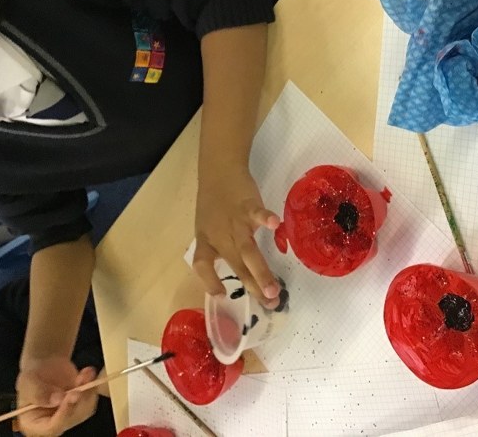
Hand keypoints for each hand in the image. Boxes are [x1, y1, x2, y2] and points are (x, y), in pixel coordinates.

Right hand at [16, 356, 98, 436]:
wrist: (46, 365)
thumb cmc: (33, 375)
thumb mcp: (28, 381)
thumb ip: (39, 392)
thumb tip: (57, 400)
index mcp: (33, 424)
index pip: (51, 427)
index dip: (64, 414)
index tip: (72, 395)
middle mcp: (52, 424)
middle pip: (70, 419)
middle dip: (78, 400)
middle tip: (81, 382)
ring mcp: (68, 415)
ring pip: (84, 410)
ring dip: (88, 391)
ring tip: (85, 373)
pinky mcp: (80, 406)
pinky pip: (90, 400)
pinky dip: (92, 386)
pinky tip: (88, 373)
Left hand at [193, 165, 280, 306]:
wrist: (218, 171)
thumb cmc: (215, 203)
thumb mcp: (208, 228)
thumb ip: (220, 248)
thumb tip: (240, 270)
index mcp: (207, 241)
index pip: (201, 264)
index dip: (209, 281)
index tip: (221, 295)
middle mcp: (220, 236)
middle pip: (235, 264)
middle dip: (253, 286)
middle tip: (269, 305)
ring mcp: (234, 222)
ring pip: (247, 250)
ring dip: (261, 271)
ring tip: (274, 290)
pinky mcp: (248, 206)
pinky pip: (257, 214)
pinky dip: (265, 219)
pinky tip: (275, 225)